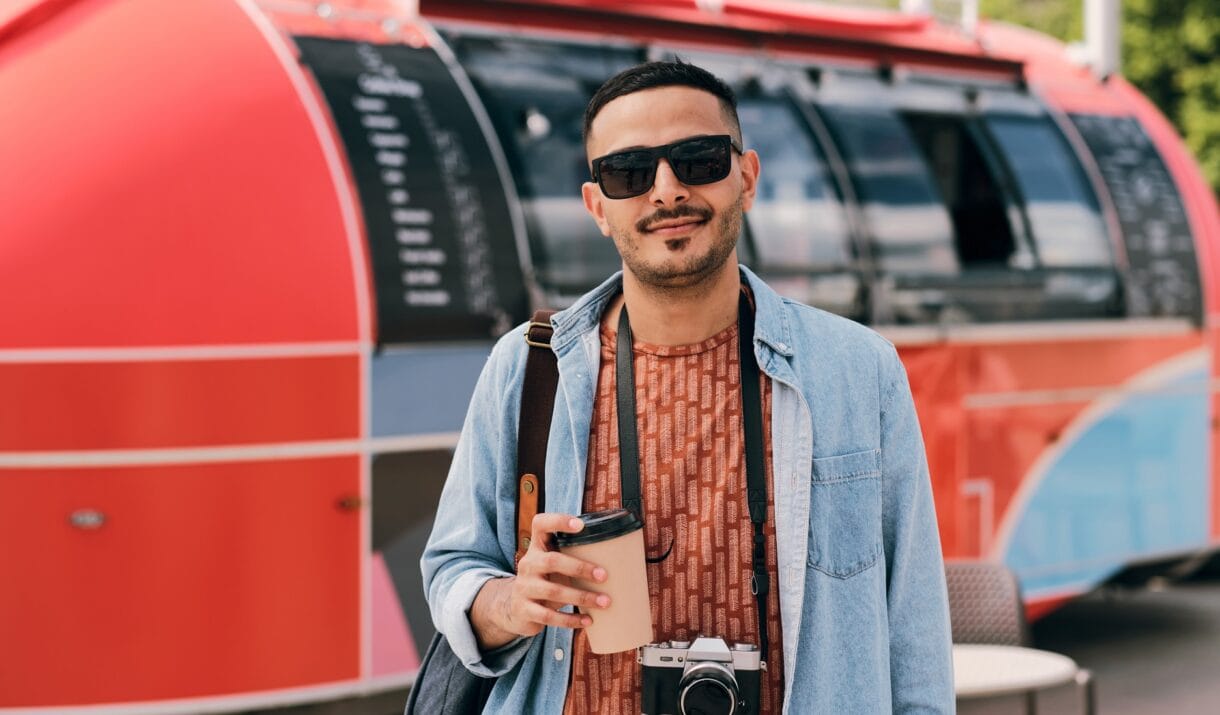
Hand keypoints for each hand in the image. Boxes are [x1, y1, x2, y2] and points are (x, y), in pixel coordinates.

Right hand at [471, 513, 609, 649]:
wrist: (516, 608)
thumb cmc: (546, 580)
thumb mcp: (553, 565)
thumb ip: (574, 557)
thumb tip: (618, 555)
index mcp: (537, 547)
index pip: (540, 524)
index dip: (558, 520)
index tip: (580, 525)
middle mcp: (528, 563)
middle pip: (552, 561)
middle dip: (580, 568)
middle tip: (604, 576)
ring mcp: (524, 587)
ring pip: (553, 591)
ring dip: (582, 597)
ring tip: (604, 602)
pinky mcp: (524, 610)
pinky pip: (549, 616)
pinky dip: (571, 619)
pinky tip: (587, 620)